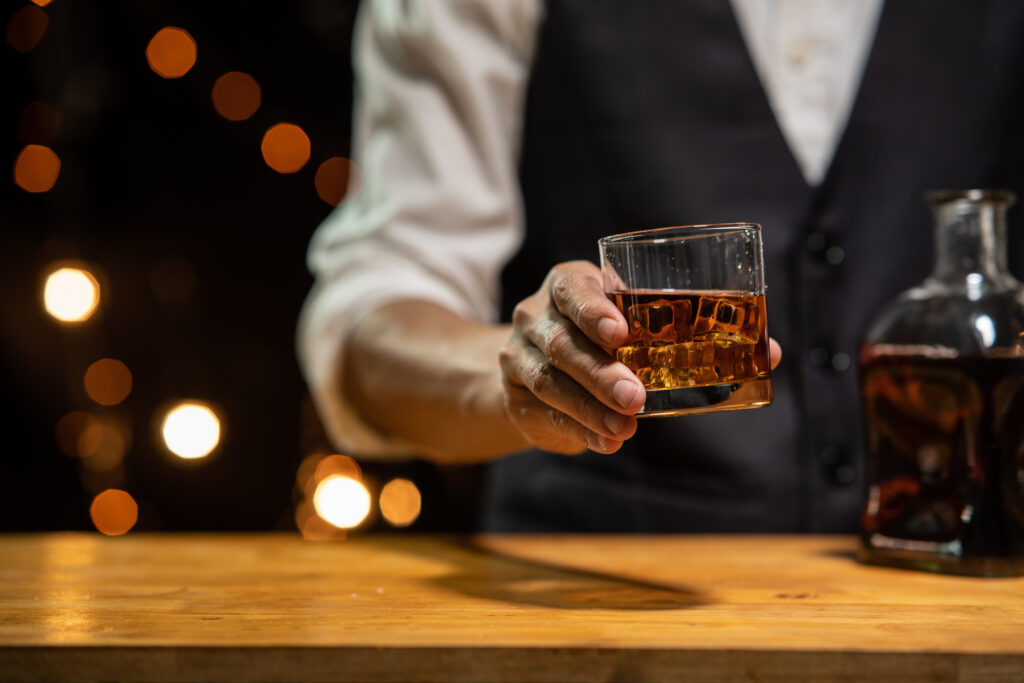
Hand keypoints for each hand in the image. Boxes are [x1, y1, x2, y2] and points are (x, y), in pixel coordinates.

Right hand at [498, 261, 783, 455]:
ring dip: (590, 407)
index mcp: (568, 286)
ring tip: (626, 429)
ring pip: (550, 382)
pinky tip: (606, 441)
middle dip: (600, 373)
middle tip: (636, 397)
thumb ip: (691, 334)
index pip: (573, 289)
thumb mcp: (634, 322)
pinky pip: (543, 415)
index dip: (594, 310)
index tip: (621, 332)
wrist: (530, 365)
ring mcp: (517, 357)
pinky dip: (578, 430)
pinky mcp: (515, 398)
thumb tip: (771, 352)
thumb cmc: (603, 337)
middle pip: (562, 343)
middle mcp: (536, 316)